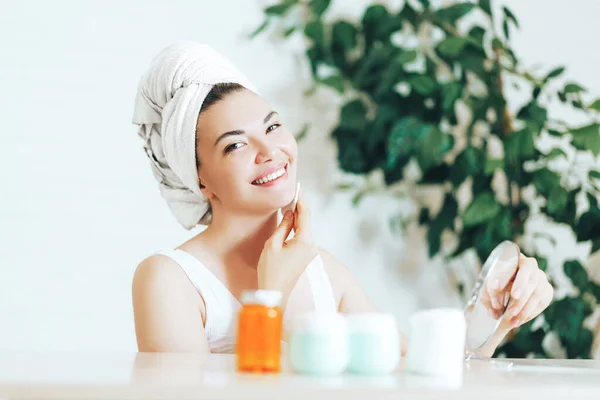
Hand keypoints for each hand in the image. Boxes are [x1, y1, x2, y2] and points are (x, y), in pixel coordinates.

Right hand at [257, 191, 317, 308]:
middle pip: (306, 221)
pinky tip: (289, 222)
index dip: (301, 201)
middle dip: (299, 208)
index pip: (305, 215)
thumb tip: (289, 214)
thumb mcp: (273, 244)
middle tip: (292, 194)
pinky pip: (302, 238)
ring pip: (304, 229)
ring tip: (289, 205)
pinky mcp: (305, 257)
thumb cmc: (271, 271)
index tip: (298, 189)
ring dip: (297, 218)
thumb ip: (283, 226)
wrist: (274, 294)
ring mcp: (309, 253)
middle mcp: (311, 246)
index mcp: (305, 242)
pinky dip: (296, 228)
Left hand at [482, 253, 552, 328]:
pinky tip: (519, 320)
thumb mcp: (486, 293)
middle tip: (510, 308)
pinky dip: (530, 312)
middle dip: (519, 291)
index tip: (495, 287)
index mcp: (511, 259)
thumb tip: (495, 311)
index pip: (509, 263)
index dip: (503, 275)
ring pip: (536, 290)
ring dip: (524, 308)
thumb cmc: (494, 293)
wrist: (505, 301)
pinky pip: (542, 301)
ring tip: (511, 320)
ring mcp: (540, 277)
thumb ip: (489, 298)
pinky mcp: (547, 290)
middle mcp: (528, 264)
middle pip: (528, 274)